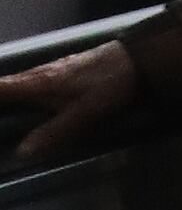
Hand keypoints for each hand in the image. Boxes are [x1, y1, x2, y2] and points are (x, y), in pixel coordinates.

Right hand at [0, 39, 138, 164]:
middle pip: (5, 85)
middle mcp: (40, 73)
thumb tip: (22, 152)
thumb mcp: (85, 113)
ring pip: (19, 81)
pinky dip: (20, 89)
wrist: (140, 57)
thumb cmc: (111, 84)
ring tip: (5, 107)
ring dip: (6, 92)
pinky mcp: (65, 69)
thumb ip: (54, 132)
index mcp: (38, 83)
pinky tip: (25, 98)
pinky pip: (32, 80)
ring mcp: (53, 69)